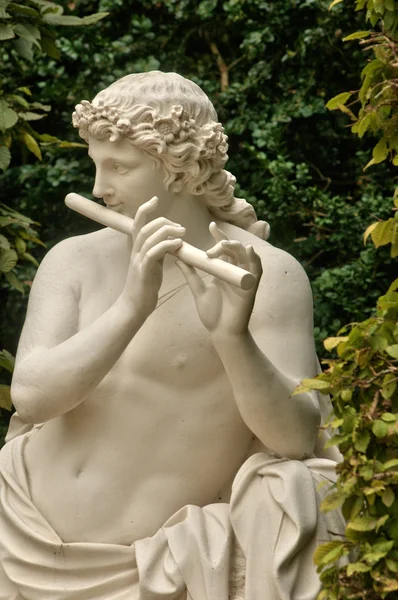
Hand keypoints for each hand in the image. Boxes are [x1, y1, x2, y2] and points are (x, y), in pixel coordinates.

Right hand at [121, 196, 184, 321]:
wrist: (135, 306)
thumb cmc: (145, 286)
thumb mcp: (153, 264)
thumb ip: (158, 251)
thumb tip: (170, 240)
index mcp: (137, 249)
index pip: (138, 223)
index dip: (145, 209)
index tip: (155, 199)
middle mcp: (135, 252)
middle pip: (145, 227)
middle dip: (163, 221)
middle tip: (180, 227)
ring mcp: (138, 261)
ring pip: (149, 237)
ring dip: (167, 232)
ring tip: (182, 233)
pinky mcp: (143, 271)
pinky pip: (153, 253)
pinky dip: (166, 245)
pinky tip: (178, 245)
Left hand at [176, 222, 261, 336]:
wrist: (221, 333)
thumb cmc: (212, 314)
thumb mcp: (198, 290)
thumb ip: (190, 274)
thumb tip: (178, 257)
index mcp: (224, 271)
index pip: (224, 248)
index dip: (219, 235)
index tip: (211, 225)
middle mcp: (236, 272)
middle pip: (235, 248)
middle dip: (224, 242)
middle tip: (210, 248)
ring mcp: (245, 278)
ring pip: (246, 255)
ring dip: (236, 247)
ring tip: (223, 245)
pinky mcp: (252, 287)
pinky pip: (257, 269)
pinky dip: (255, 259)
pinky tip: (249, 250)